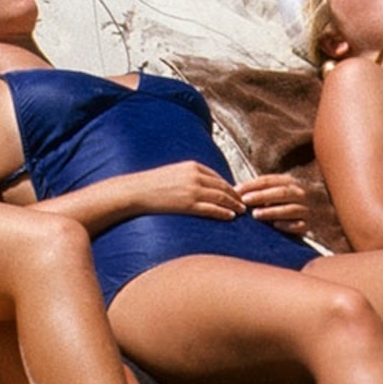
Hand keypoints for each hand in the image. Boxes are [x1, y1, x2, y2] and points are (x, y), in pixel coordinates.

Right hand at [119, 161, 245, 220]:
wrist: (137, 191)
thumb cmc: (153, 184)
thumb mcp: (174, 173)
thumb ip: (190, 177)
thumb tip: (202, 186)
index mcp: (192, 166)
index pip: (217, 176)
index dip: (229, 185)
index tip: (236, 193)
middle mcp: (195, 176)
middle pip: (223, 186)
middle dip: (236, 195)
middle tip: (245, 203)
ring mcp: (192, 190)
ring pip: (221, 197)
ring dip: (234, 204)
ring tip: (242, 211)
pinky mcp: (188, 204)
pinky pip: (211, 209)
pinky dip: (223, 212)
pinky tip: (231, 216)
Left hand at [236, 173, 312, 235]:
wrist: (321, 211)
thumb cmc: (289, 200)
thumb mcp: (278, 189)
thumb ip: (261, 189)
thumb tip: (235, 190)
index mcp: (289, 182)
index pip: (268, 181)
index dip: (252, 185)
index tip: (237, 191)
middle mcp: (299, 193)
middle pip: (279, 192)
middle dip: (261, 196)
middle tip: (245, 200)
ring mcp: (305, 209)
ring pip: (289, 209)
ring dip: (272, 211)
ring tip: (256, 214)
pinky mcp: (308, 224)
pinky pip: (299, 225)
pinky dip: (288, 225)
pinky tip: (276, 226)